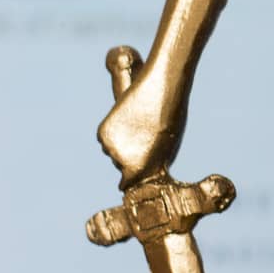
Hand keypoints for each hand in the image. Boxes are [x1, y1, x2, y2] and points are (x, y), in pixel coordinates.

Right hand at [97, 62, 182, 189]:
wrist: (161, 87)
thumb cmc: (171, 119)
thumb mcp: (167, 148)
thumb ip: (151, 166)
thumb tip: (140, 177)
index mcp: (139, 168)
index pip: (129, 185)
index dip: (136, 179)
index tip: (141, 171)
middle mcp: (120, 160)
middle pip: (123, 168)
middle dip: (132, 158)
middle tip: (148, 139)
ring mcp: (109, 146)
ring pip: (113, 154)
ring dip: (123, 145)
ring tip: (142, 127)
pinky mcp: (102, 132)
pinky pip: (107, 141)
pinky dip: (116, 136)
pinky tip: (130, 123)